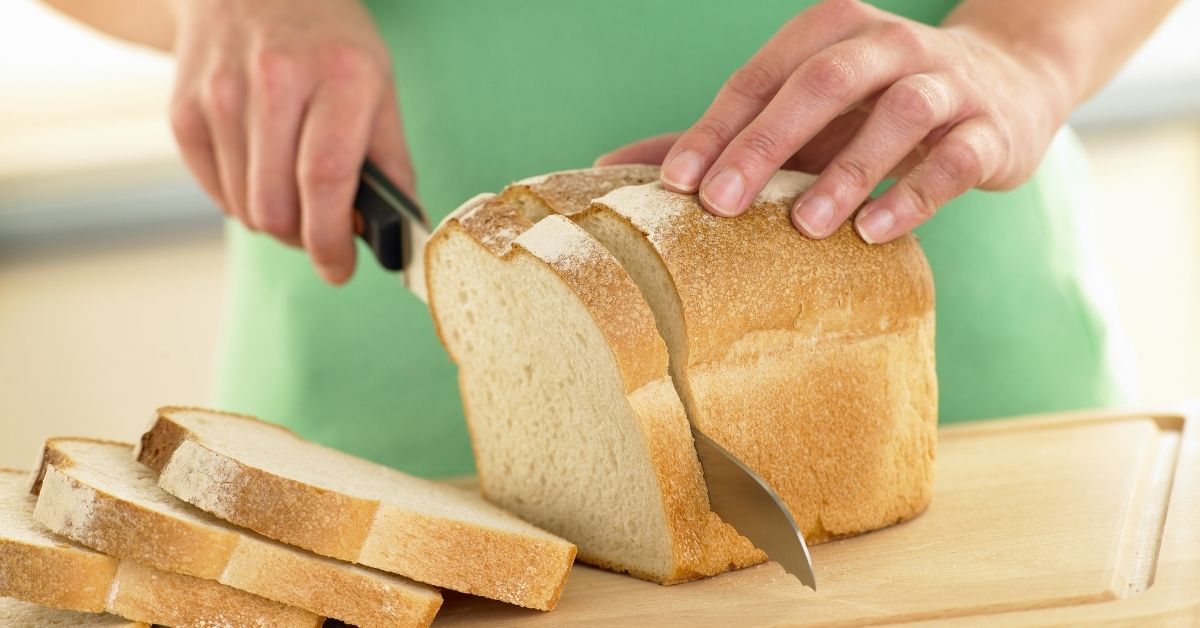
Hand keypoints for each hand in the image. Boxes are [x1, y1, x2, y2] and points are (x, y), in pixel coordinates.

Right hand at [168, 0, 413, 282]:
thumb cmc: (327, 41)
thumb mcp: (378, 83)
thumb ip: (391, 162)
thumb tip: (400, 237)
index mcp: (339, 75)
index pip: (326, 180)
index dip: (332, 240)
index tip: (340, 270)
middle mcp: (275, 80)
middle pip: (279, 205)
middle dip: (304, 239)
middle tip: (322, 233)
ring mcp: (220, 92)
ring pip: (245, 207)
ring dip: (275, 221)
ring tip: (294, 193)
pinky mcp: (183, 108)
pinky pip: (215, 192)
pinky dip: (242, 201)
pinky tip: (262, 172)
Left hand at [597, 0, 1070, 242]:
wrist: (1003, 83)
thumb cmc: (872, 106)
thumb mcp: (798, 112)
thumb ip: (720, 136)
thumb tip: (611, 167)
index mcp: (830, 31)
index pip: (760, 76)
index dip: (716, 129)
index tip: (675, 184)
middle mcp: (888, 44)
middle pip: (821, 83)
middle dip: (766, 142)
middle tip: (721, 203)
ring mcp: (945, 82)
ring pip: (898, 115)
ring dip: (848, 170)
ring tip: (805, 226)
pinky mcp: (990, 129)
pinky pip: (956, 158)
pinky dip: (916, 193)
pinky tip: (874, 231)